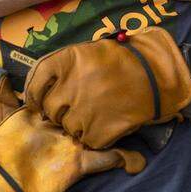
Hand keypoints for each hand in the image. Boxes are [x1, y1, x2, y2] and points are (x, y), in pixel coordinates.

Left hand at [23, 27, 190, 148]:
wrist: (157, 76)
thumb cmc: (122, 62)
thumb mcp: (88, 52)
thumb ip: (62, 67)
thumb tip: (37, 86)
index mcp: (66, 61)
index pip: (34, 82)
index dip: (34, 94)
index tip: (37, 100)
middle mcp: (71, 86)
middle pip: (50, 109)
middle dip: (59, 111)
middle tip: (76, 106)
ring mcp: (84, 111)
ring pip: (67, 126)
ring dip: (77, 123)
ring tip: (96, 112)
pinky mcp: (98, 131)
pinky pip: (86, 139)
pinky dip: (94, 134)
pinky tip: (107, 121)